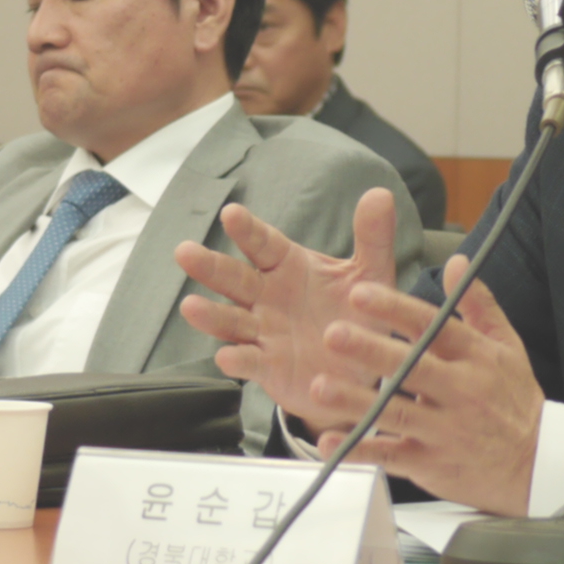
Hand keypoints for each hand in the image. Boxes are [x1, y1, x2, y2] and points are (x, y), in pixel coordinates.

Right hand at [174, 185, 404, 430]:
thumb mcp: (371, 275)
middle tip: (184, 252)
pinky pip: (250, 362)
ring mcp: (264, 332)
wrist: (361, 369)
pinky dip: (238, 359)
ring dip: (211, 315)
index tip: (231, 214)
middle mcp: (268, 296)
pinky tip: (227, 357)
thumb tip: (380, 193)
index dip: (247, 230)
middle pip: (234, 278)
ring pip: (230, 321)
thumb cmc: (358, 314)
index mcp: (288, 266)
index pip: (263, 244)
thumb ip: (372, 237)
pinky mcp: (268, 367)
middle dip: (209, 266)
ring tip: (191, 307)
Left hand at [322, 270, 545, 515]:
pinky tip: (332, 440)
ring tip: (320, 386)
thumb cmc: (515, 401)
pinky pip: (391, 456)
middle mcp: (460, 391)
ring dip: (355, 400)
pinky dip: (361, 449)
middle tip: (333, 334)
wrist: (536, 464)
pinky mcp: (432, 463)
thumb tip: (456, 263)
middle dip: (370, 350)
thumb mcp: (507, 347)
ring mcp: (445, 430)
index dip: (394, 309)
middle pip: (410, 367)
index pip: (432, 326)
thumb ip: (478, 305)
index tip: (360, 294)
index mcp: (475, 357)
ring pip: (395, 412)